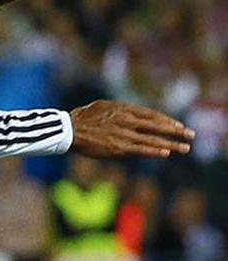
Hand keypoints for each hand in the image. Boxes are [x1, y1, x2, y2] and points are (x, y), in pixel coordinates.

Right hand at [69, 100, 193, 157]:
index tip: (178, 126)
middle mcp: (126, 119)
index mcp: (123, 109)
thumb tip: (129, 113)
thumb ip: (118, 111)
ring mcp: (123, 133)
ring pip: (152, 138)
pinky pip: (140, 149)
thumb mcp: (102, 107)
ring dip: (171, 144)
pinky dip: (154, 150)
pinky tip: (166, 153)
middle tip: (191, 135)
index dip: (166, 120)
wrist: (69, 130)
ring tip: (185, 148)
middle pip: (157, 125)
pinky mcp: (118, 147)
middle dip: (175, 130)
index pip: (151, 114)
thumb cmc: (82, 118)